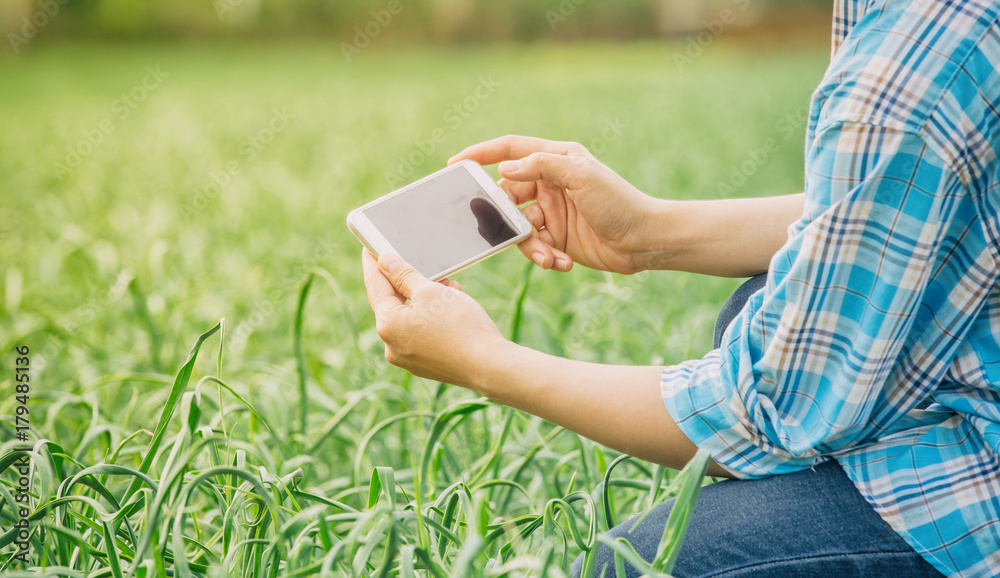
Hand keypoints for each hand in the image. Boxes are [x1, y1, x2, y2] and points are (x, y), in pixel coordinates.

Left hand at [361, 249, 508, 387]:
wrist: (489, 365)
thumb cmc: (460, 325)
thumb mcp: (430, 290)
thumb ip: (404, 275)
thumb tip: (384, 262)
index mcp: (388, 325)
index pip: (375, 286)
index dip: (373, 264)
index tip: (369, 249)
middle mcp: (392, 346)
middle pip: (393, 304)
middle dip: (408, 282)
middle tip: (417, 263)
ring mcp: (409, 359)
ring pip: (411, 319)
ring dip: (425, 299)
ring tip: (447, 285)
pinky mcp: (427, 365)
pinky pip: (422, 334)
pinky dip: (432, 318)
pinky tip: (451, 306)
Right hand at [449, 135, 659, 274]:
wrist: (645, 241)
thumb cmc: (619, 202)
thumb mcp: (581, 175)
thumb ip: (542, 165)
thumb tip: (506, 168)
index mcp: (556, 159)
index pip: (510, 150)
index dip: (481, 155)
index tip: (454, 165)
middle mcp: (550, 183)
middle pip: (507, 195)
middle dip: (504, 216)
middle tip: (507, 229)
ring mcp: (552, 211)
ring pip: (518, 227)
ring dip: (530, 245)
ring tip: (549, 256)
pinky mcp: (556, 237)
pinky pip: (535, 247)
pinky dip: (545, 257)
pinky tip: (563, 263)